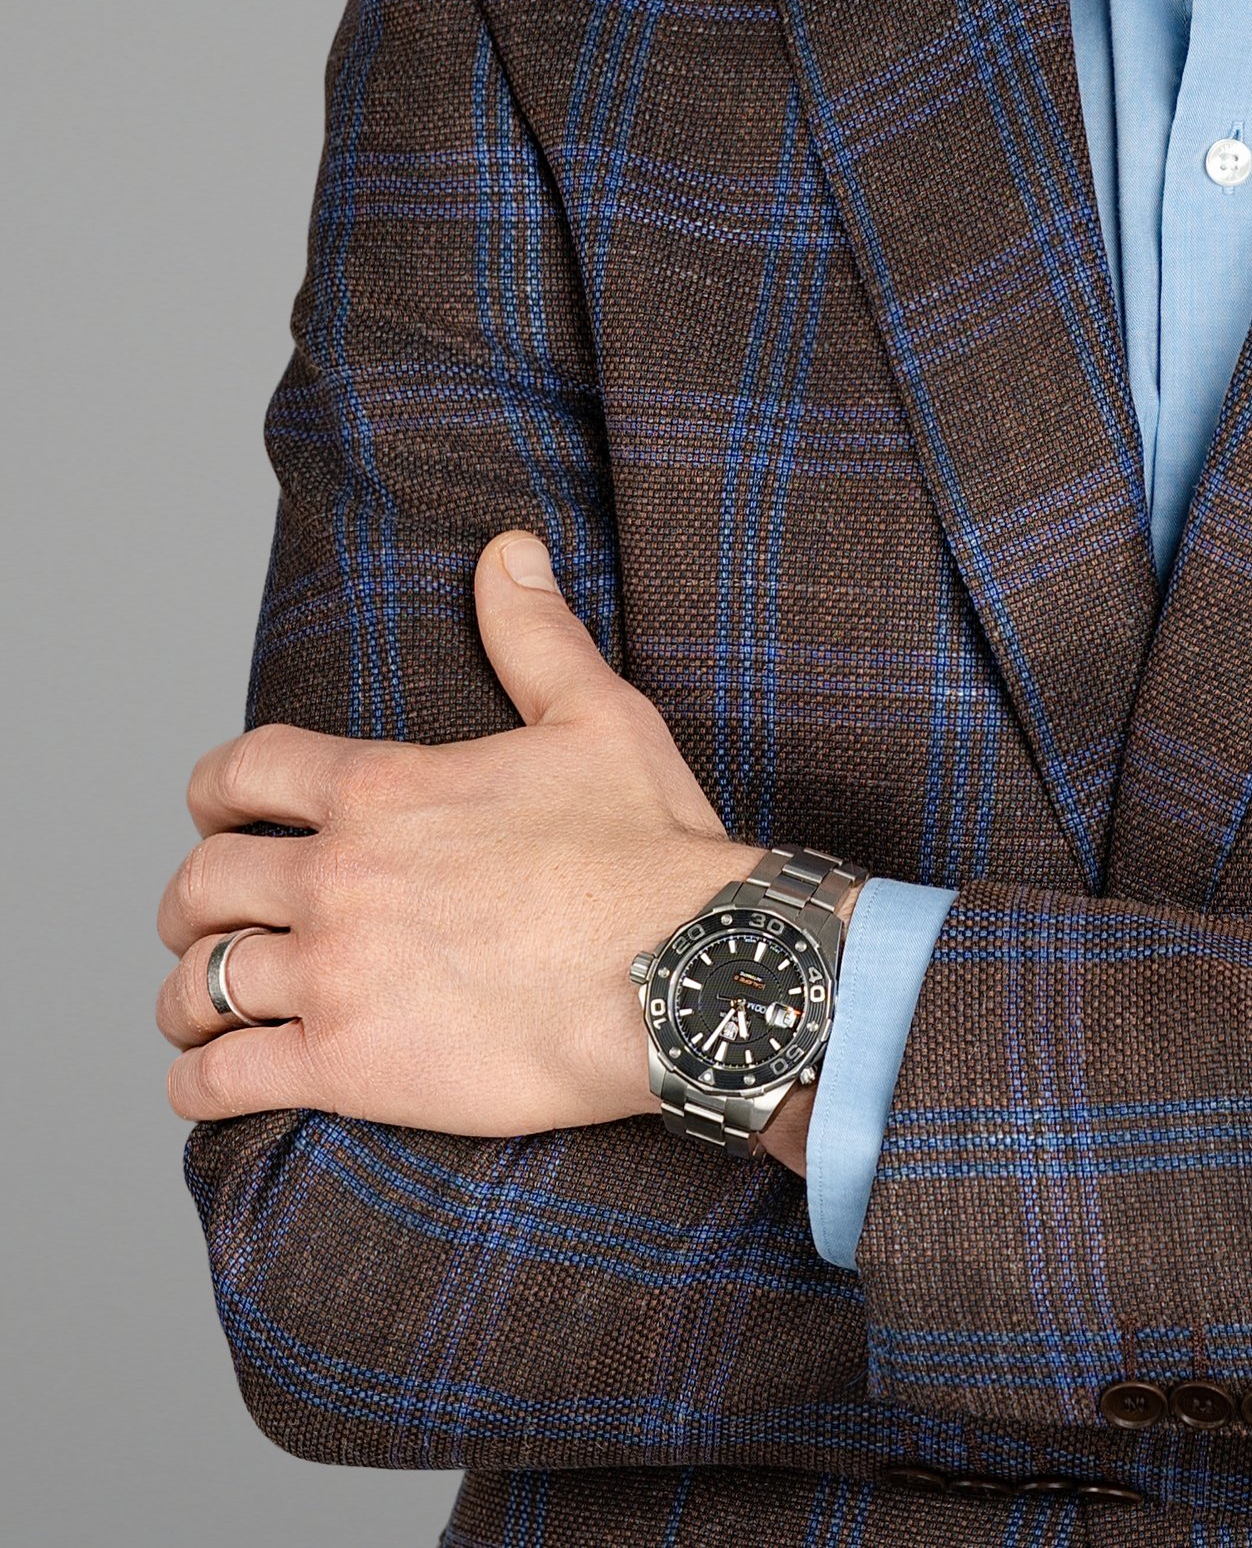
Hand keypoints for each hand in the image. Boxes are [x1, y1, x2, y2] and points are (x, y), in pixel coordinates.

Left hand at [157, 533, 745, 1133]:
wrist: (682, 973)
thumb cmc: (646, 847)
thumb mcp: (597, 715)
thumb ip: (533, 632)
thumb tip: (508, 549)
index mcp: (381, 790)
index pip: (240, 774)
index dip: (214, 793)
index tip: (220, 814)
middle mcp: (339, 877)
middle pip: (200, 884)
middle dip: (194, 901)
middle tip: (212, 920)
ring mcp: (336, 975)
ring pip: (197, 985)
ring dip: (187, 995)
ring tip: (203, 1009)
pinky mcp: (348, 1066)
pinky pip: (221, 1080)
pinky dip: (197, 1083)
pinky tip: (210, 1080)